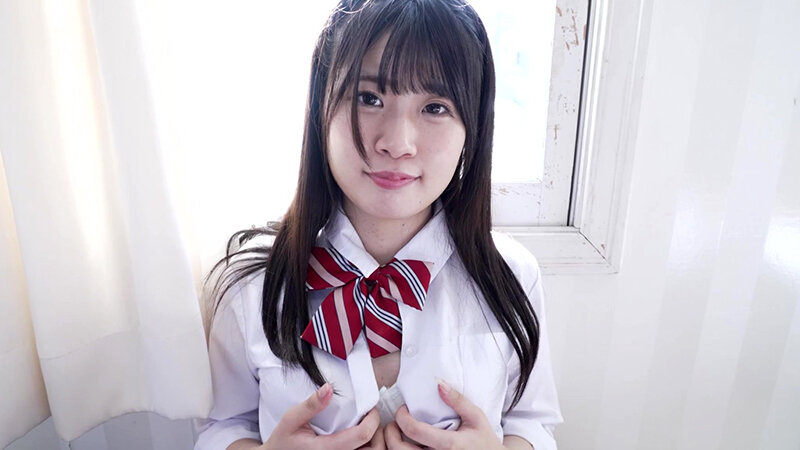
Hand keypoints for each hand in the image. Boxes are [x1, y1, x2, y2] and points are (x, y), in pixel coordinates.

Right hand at [261, 383, 380, 449]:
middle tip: (372, 416)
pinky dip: (366, 446)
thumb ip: (310, 405)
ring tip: (367, 425)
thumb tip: (328, 388)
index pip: (363, 435)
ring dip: (374, 439)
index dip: (373, 418)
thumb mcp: (290, 420)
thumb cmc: (283, 442)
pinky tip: (359, 435)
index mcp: (327, 449)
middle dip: (378, 430)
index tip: (370, 407)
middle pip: (373, 448)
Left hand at [389, 379, 504, 449]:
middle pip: (399, 449)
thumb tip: (438, 383)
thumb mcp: (476, 417)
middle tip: (393, 423)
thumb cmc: (485, 441)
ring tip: (397, 434)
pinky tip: (405, 445)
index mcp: (450, 445)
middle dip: (389, 433)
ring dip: (392, 445)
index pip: (414, 430)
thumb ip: (458, 400)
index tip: (403, 409)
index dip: (401, 416)